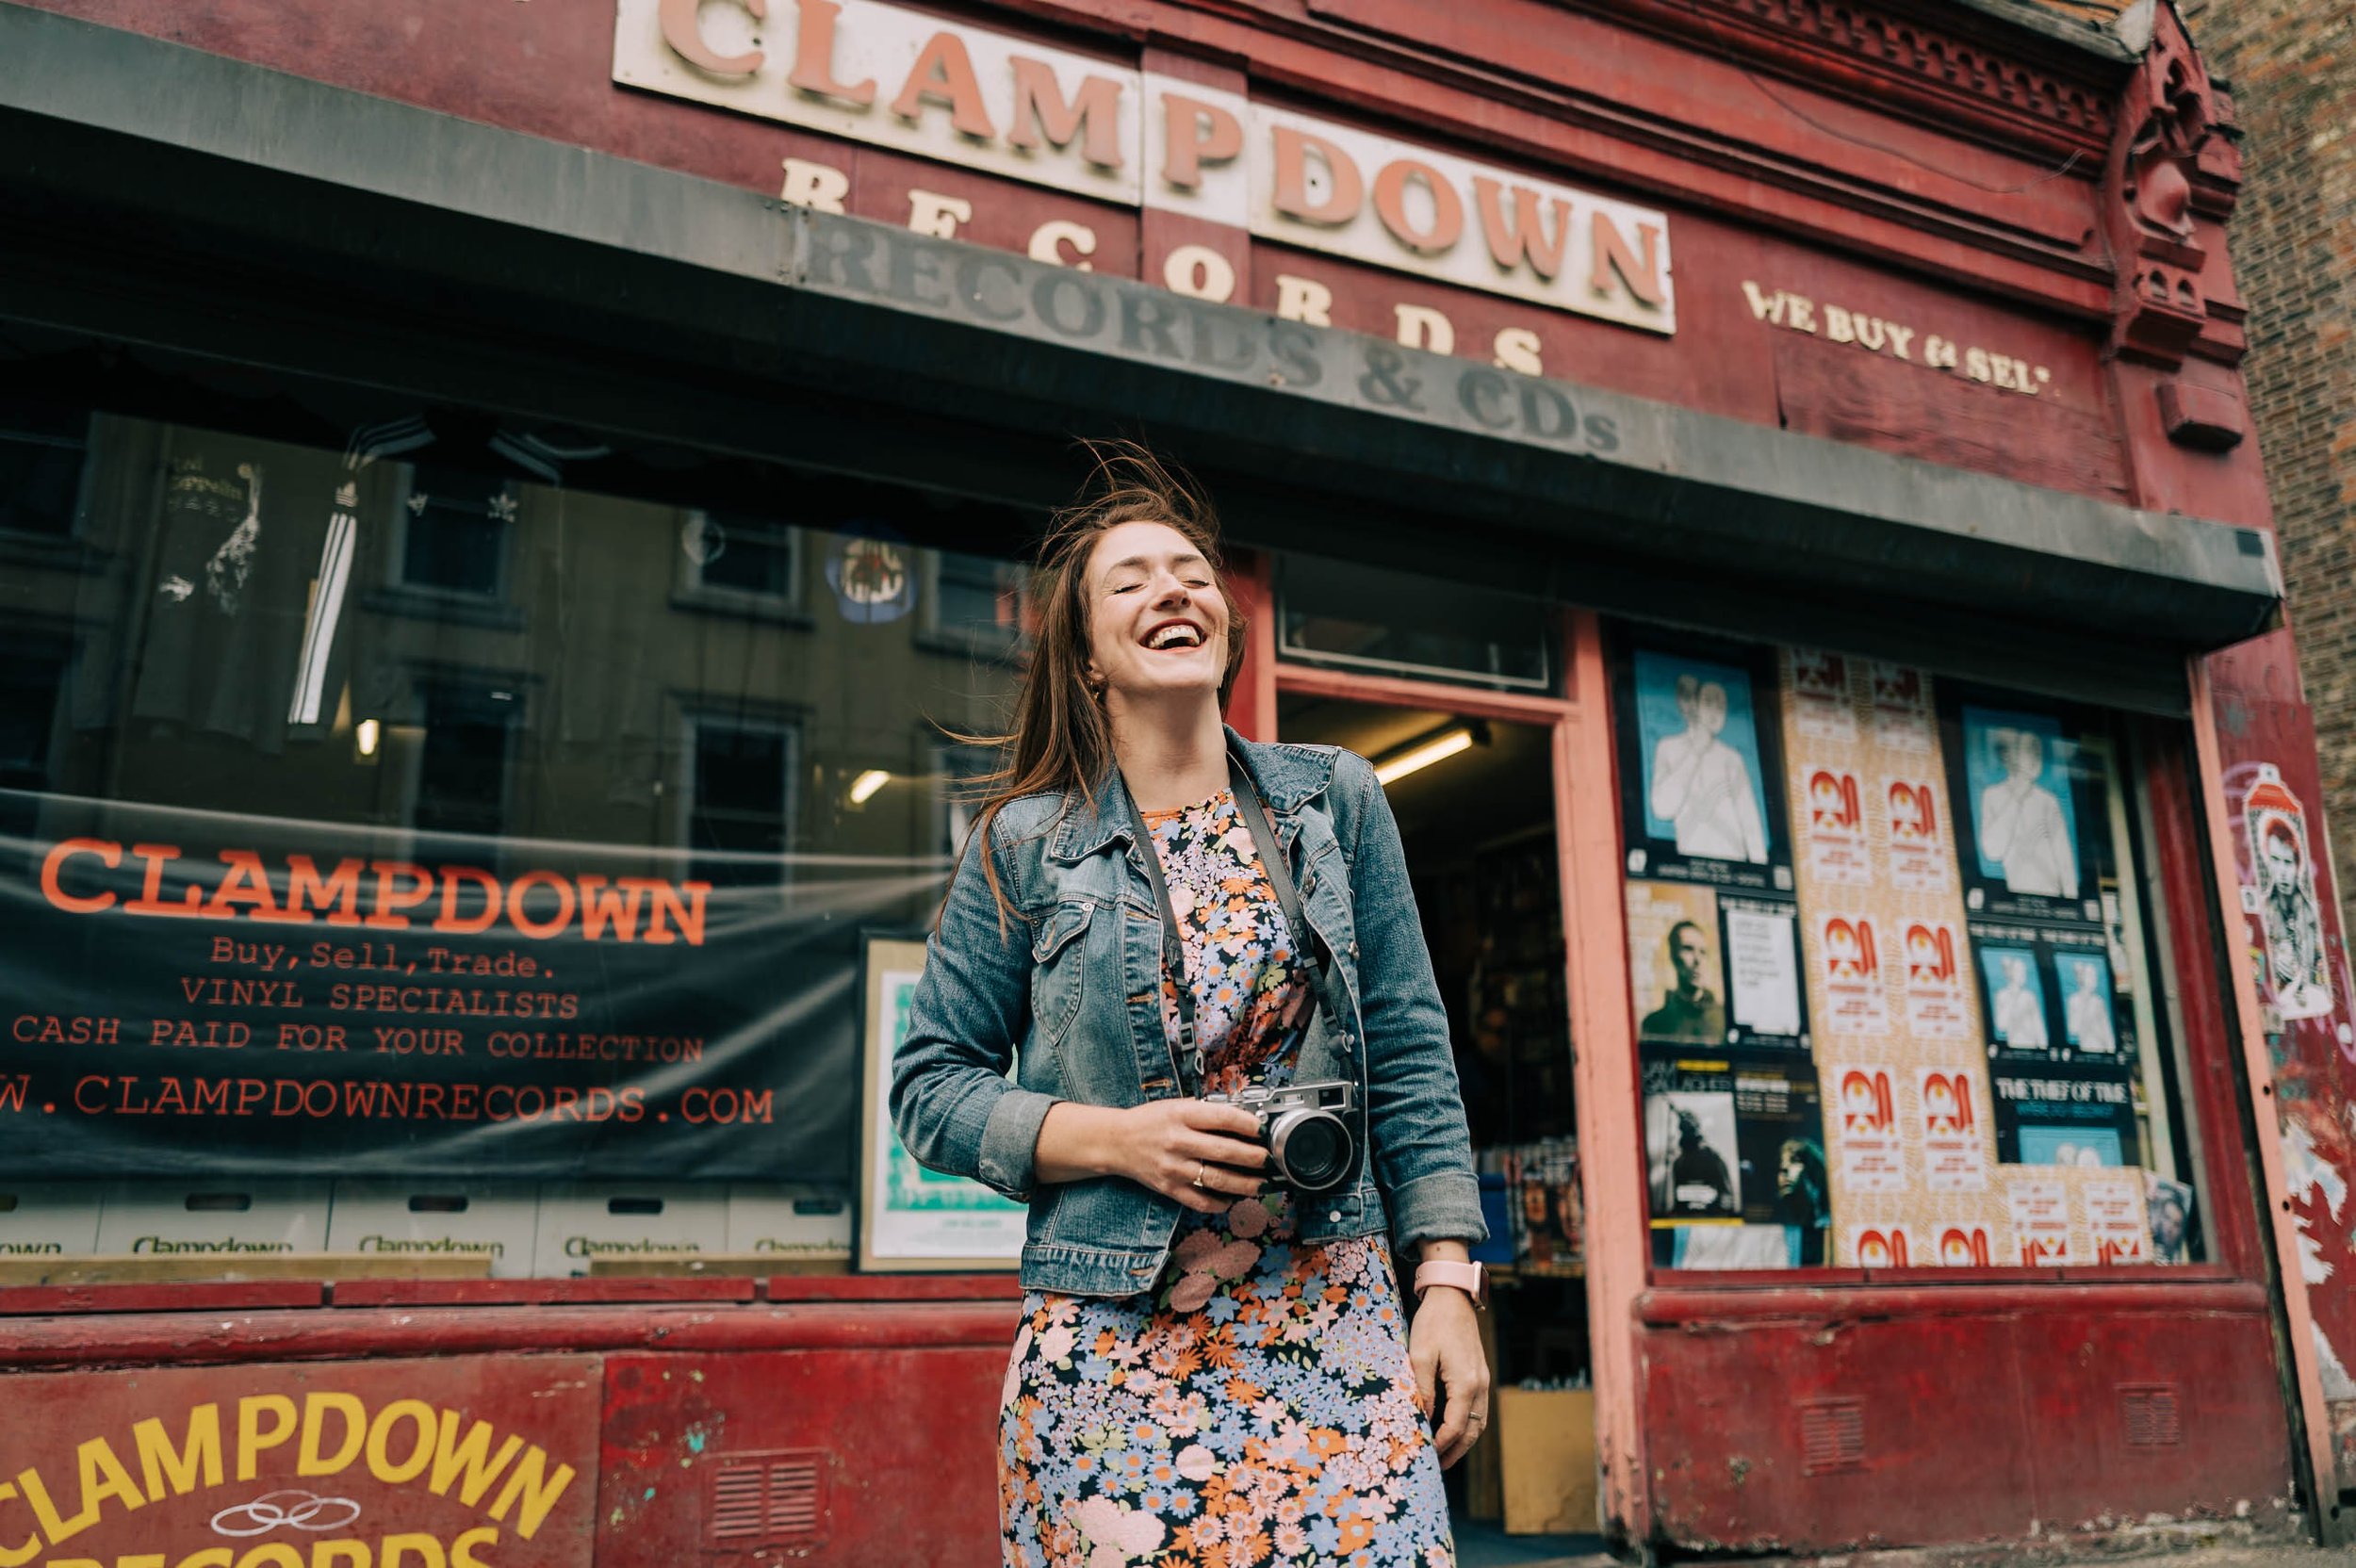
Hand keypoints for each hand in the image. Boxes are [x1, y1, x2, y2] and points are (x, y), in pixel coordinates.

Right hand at [1113, 1099, 1268, 1212]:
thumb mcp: (1175, 1105)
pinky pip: (1200, 1201)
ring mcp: (1174, 1168)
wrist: (1116, 1142)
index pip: (1222, 1118)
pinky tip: (1232, 1199)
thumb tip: (1241, 1120)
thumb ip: (1204, 1112)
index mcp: (1181, 1115)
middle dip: (1252, 1156)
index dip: (1247, 1124)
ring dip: (1244, 1184)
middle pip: (1224, 1151)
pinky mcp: (1169, 1189)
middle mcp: (1178, 1141)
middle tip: (1267, 1159)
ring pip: (1217, 1179)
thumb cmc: (1149, 1121)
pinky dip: (1220, 1203)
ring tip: (1260, 1184)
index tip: (1262, 1129)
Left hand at [1410, 1285, 1490, 1468]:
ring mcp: (1483, 1380)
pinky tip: (1453, 1430)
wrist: (1453, 1296)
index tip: (1426, 1455)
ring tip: (1445, 1455)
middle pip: (1473, 1430)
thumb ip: (1421, 1390)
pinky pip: (1478, 1409)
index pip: (1456, 1426)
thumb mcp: (1420, 1355)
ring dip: (1464, 1441)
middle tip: (1437, 1467)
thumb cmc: (1434, 1323)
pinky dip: (1468, 1425)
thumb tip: (1421, 1419)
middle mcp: (1480, 1385)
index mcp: (1466, 1383)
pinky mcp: (1480, 1374)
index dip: (1441, 1444)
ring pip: (1479, 1422)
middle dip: (1456, 1451)